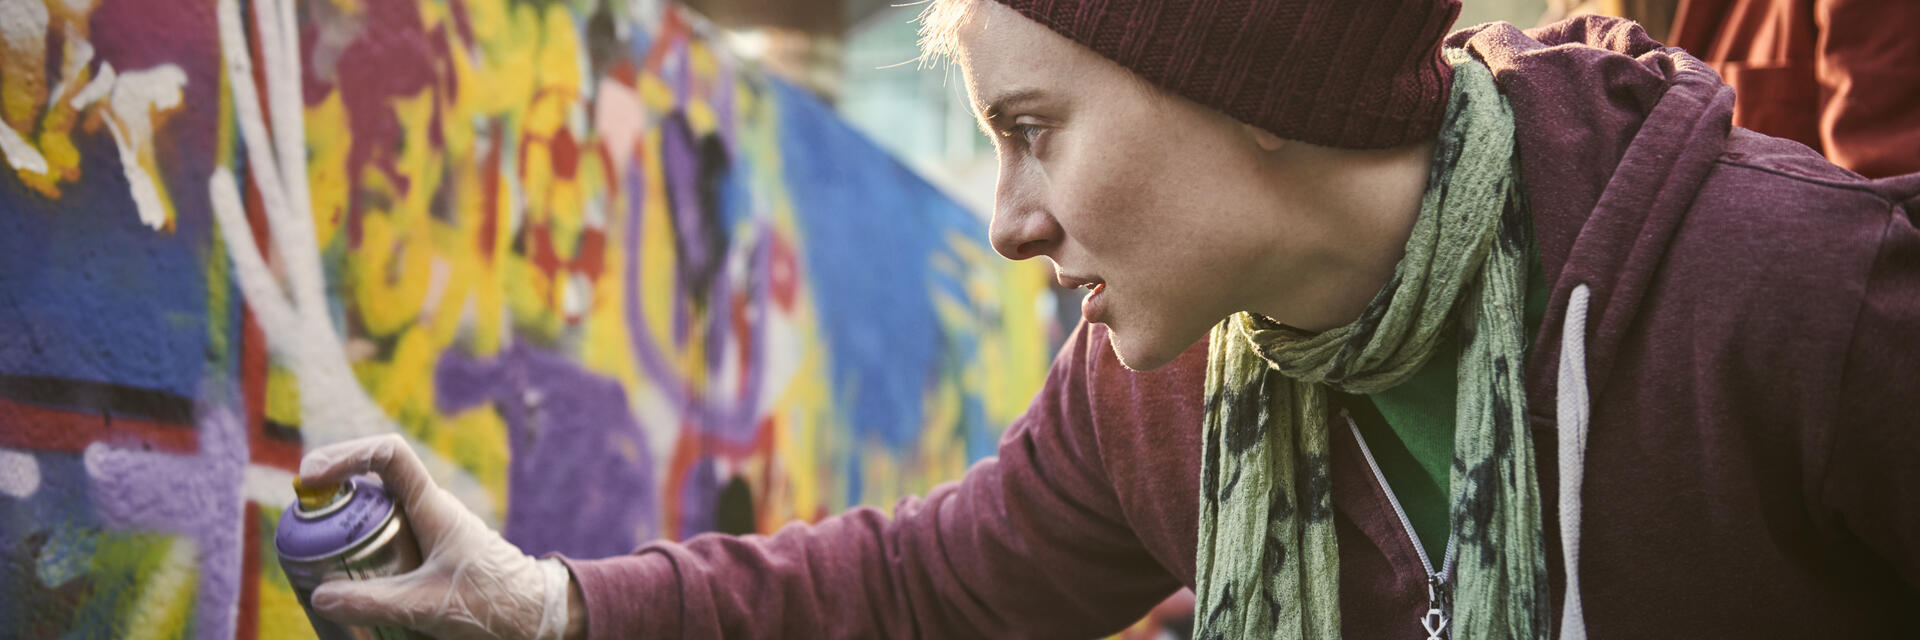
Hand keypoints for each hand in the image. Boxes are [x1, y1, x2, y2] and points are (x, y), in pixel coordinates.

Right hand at [298, 434, 572, 639]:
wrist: (536, 615)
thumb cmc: (493, 603)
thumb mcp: (427, 605)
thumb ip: (374, 600)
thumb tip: (319, 594)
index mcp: (433, 506)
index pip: (389, 455)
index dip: (346, 453)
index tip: (310, 476)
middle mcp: (431, 509)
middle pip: (374, 480)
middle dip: (334, 490)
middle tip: (301, 514)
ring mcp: (431, 528)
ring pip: (380, 511)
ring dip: (347, 521)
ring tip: (313, 546)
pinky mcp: (431, 551)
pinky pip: (390, 536)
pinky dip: (363, 546)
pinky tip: (347, 575)